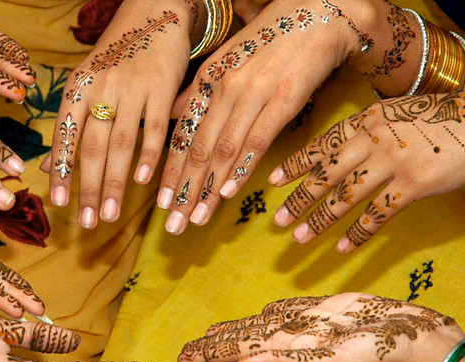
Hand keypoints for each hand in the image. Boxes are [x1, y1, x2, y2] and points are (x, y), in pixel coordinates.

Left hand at [41, 0, 199, 228]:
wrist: (153, 13)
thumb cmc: (116, 56)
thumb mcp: (86, 82)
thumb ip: (72, 123)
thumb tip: (50, 167)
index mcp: (77, 88)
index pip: (64, 137)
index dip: (61, 172)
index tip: (60, 204)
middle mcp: (100, 88)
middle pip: (92, 148)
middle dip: (90, 189)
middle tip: (90, 222)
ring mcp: (131, 88)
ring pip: (121, 144)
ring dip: (116, 184)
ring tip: (111, 215)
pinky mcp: (161, 88)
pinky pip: (154, 128)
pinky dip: (148, 156)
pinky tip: (143, 181)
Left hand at [158, 0, 418, 234]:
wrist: (317, 12)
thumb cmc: (269, 40)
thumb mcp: (226, 60)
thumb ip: (198, 92)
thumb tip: (173, 117)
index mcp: (206, 80)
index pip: (182, 136)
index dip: (170, 172)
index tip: (161, 204)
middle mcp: (223, 89)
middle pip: (198, 149)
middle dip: (183, 191)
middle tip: (172, 225)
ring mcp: (253, 94)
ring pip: (224, 150)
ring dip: (208, 189)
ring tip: (196, 220)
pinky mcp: (284, 99)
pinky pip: (257, 139)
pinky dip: (242, 168)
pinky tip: (228, 193)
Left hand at [178, 293, 463, 361]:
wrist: (409, 340)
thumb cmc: (369, 357)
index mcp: (283, 352)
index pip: (234, 352)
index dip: (208, 354)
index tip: (183, 358)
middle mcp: (288, 340)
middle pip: (241, 339)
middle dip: (214, 344)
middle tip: (190, 347)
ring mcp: (304, 325)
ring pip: (258, 325)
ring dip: (235, 328)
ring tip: (215, 331)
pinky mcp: (322, 311)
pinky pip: (288, 310)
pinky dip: (270, 312)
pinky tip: (261, 314)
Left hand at [270, 93, 464, 252]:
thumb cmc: (430, 122)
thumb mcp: (390, 116)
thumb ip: (361, 132)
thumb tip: (329, 155)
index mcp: (364, 122)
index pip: (320, 145)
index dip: (294, 164)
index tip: (272, 181)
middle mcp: (373, 140)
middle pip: (327, 174)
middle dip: (299, 198)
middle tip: (278, 219)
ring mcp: (392, 162)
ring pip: (346, 196)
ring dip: (320, 220)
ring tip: (299, 237)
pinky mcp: (413, 184)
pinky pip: (378, 213)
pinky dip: (357, 233)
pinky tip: (341, 247)